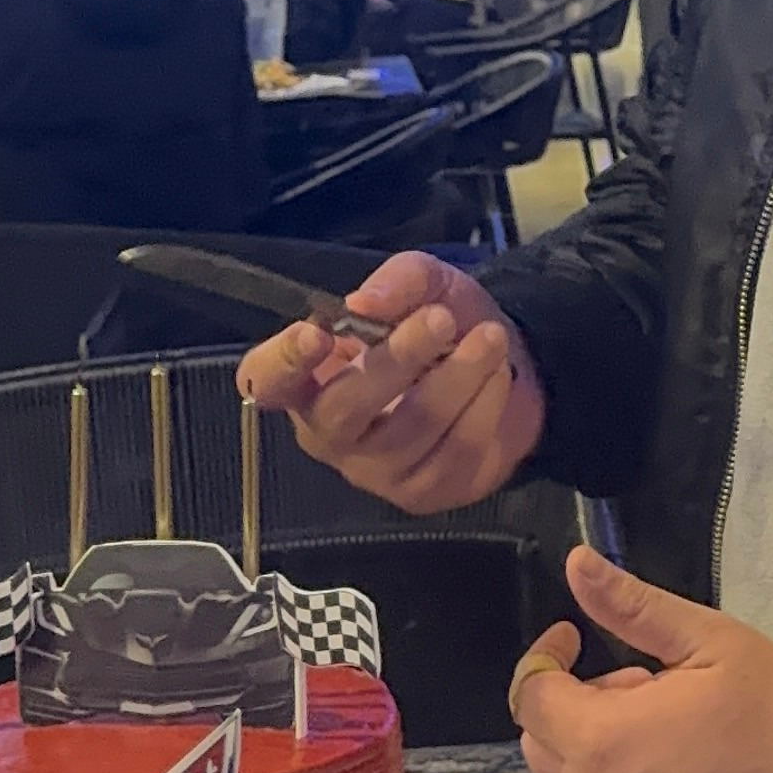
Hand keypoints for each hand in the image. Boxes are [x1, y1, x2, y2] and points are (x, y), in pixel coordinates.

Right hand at [237, 251, 544, 514]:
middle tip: (440, 319)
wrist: (506, 363)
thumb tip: (365, 302)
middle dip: (395, 360)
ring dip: (456, 377)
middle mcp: (328, 431)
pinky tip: (498, 374)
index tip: (318, 334)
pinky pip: (452, 452)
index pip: (265, 380)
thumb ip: (398, 280)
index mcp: (307, 377)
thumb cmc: (439, 321)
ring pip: (408, 430)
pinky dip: (482, 406)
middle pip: (342, 409)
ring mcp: (374, 469)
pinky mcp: (422, 491)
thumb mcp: (425, 283)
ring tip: (490, 337)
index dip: (281, 363)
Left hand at [511, 549, 772, 772]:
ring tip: (664, 715)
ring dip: (593, 740)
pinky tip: (675, 757)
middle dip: (569, 702)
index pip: (529, 696)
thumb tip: (575, 564)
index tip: (576, 634)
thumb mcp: (708, 641)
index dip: (545, 655)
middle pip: (539, 743)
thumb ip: (631, 606)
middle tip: (638, 678)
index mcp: (601, 743)